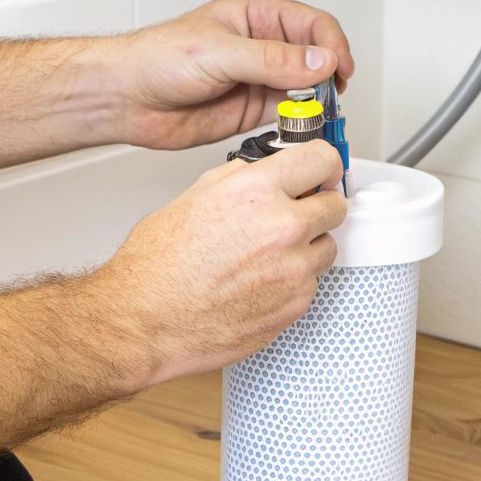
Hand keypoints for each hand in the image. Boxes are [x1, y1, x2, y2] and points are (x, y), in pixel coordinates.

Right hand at [96, 140, 346, 384]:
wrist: (145, 321)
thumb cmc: (157, 267)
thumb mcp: (193, 197)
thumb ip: (241, 179)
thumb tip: (266, 170)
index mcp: (256, 192)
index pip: (323, 159)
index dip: (323, 164)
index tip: (322, 171)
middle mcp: (282, 228)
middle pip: (335, 205)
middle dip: (317, 206)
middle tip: (296, 214)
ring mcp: (293, 271)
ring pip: (326, 247)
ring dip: (306, 247)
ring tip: (265, 256)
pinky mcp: (294, 306)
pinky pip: (311, 284)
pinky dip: (292, 282)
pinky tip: (258, 283)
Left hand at [102, 0, 354, 150]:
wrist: (128, 97)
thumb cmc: (157, 58)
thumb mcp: (219, 51)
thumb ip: (271, 59)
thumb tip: (316, 61)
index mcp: (257, 16)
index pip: (313, 24)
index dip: (332, 46)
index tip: (337, 70)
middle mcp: (263, 46)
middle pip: (316, 58)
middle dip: (328, 77)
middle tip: (328, 97)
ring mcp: (259, 79)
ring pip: (306, 89)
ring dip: (316, 103)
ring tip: (314, 115)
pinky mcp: (253, 110)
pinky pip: (290, 116)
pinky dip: (301, 124)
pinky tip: (298, 128)